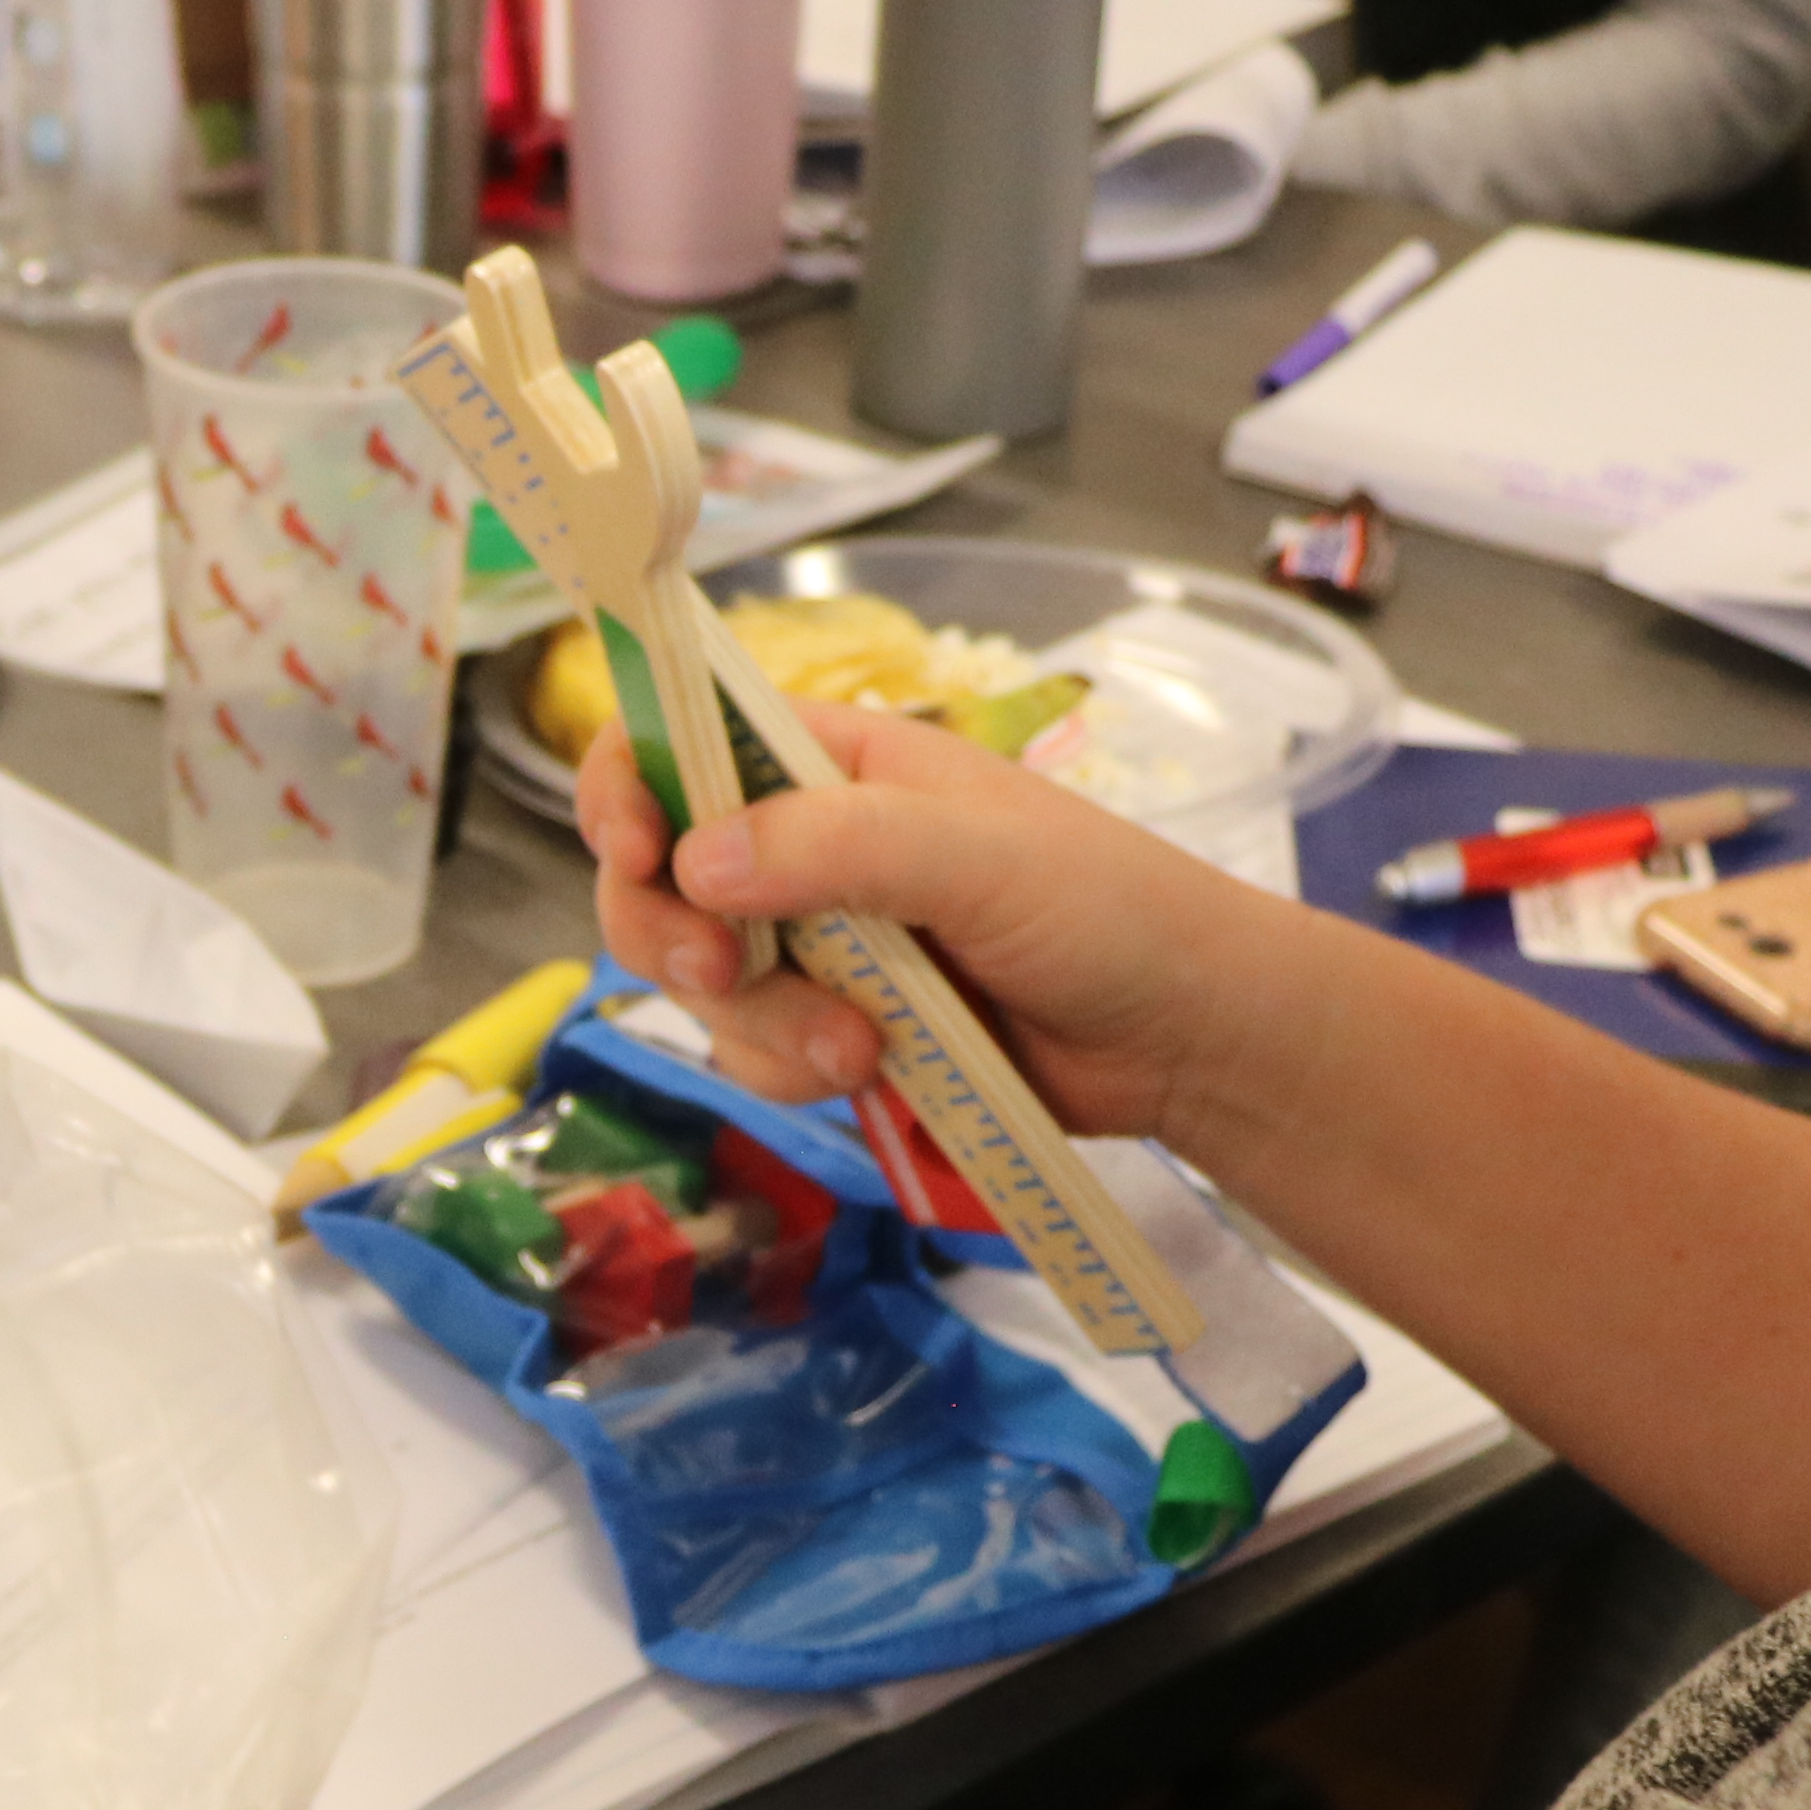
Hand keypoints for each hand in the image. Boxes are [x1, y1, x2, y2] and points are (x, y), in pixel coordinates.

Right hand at [578, 692, 1288, 1144]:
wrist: (1183, 1039)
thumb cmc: (1105, 907)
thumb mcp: (976, 854)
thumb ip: (836, 843)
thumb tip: (696, 861)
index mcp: (832, 762)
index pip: (680, 739)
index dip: (627, 786)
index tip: (636, 850)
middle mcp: (803, 843)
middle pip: (658, 876)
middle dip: (671, 935)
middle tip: (723, 973)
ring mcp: (815, 942)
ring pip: (700, 982)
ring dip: (761, 1023)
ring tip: (862, 1045)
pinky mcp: (832, 1028)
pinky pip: (752, 1052)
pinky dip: (793, 1070)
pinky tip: (874, 1070)